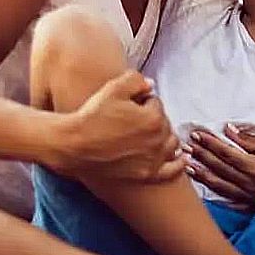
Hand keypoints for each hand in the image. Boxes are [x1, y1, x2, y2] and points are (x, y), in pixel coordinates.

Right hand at [50, 71, 185, 183]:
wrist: (73, 146)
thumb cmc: (92, 116)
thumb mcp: (113, 88)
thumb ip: (137, 80)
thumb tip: (151, 85)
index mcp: (155, 118)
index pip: (156, 103)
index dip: (141, 101)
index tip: (127, 105)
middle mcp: (159, 140)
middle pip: (164, 123)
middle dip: (152, 118)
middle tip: (132, 120)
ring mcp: (154, 159)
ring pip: (171, 144)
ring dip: (165, 137)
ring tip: (151, 135)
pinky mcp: (147, 174)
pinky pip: (172, 170)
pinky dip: (178, 163)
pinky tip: (181, 158)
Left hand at [184, 124, 254, 206]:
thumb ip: (250, 141)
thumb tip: (229, 130)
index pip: (226, 153)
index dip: (210, 143)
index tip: (197, 134)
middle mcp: (248, 183)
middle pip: (219, 167)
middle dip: (201, 155)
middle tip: (186, 145)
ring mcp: (248, 197)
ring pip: (219, 184)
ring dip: (201, 173)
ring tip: (187, 164)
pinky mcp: (250, 206)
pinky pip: (227, 200)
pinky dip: (213, 192)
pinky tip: (203, 186)